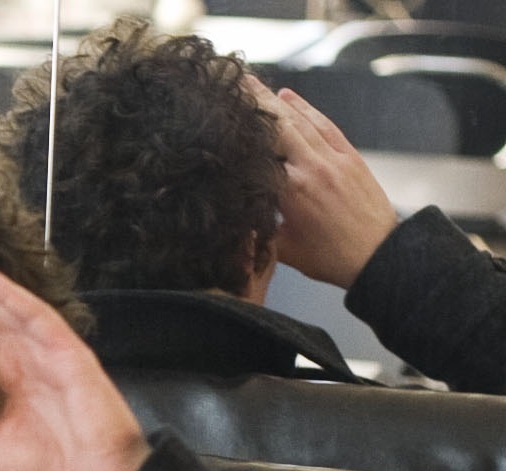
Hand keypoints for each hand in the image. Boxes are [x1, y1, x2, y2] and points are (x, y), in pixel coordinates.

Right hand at [250, 76, 396, 289]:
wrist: (379, 255)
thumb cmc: (332, 258)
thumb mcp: (282, 248)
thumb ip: (257, 226)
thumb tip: (232, 212)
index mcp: (292, 191)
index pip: (259, 152)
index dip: (239, 133)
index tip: (220, 116)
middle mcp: (313, 167)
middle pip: (278, 125)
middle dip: (254, 101)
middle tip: (233, 82)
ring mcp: (334, 158)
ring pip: (300, 120)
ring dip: (275, 99)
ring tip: (254, 82)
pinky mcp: (350, 157)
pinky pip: (324, 125)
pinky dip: (306, 108)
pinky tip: (289, 97)